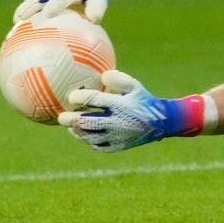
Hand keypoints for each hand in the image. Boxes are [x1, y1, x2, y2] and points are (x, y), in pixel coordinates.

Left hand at [59, 70, 206, 151]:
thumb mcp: (135, 86)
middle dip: (71, 120)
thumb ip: (118, 79)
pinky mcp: (119, 146)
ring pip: (90, 137)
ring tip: (70, 127)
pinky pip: (98, 146)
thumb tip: (101, 76)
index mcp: (120, 105)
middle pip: (87, 122)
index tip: (72, 96)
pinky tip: (82, 136)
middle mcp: (117, 122)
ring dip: (77, 132)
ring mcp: (117, 136)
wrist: (162, 122)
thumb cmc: (144, 100)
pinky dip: (88, 141)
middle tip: (61, 117)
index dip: (80, 97)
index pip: (94, 100)